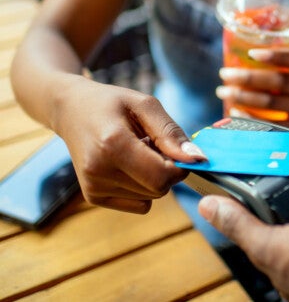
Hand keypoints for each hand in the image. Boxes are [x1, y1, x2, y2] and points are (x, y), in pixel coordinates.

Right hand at [54, 77, 206, 213]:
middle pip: (159, 189)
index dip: (179, 166)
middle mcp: (99, 170)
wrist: (71, 111)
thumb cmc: (113, 104)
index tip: (176, 149)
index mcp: (112, 144)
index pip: (162, 176)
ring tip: (137, 152)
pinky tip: (128, 166)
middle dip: (167, 171)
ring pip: (151, 197)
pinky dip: (142, 188)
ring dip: (153, 177)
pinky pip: (139, 204)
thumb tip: (197, 159)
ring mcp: (94, 187)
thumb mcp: (145, 105)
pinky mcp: (93, 197)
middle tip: (154, 146)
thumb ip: (171, 132)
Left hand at [216, 49, 288, 134]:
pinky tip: (234, 110)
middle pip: (279, 81)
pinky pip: (271, 124)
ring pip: (272, 102)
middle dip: (248, 77)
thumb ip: (283, 61)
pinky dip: (249, 118)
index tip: (251, 53)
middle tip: (224, 73)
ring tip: (223, 91)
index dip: (276, 55)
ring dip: (243, 96)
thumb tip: (237, 49)